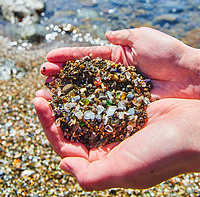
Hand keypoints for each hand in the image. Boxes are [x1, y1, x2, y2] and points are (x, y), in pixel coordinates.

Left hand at [34, 94, 199, 190]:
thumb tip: (63, 164)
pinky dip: (88, 87)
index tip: (39, 102)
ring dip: (69, 96)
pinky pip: (101, 96)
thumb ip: (92, 176)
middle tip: (41, 90)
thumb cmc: (165, 153)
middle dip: (55, 110)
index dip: (49, 125)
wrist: (197, 129)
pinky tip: (79, 77)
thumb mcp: (127, 170)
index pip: (67, 146)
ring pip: (85, 110)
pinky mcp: (126, 107)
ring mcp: (117, 123)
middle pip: (73, 127)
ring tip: (54, 81)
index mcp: (105, 161)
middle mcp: (108, 143)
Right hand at [40, 27, 199, 99]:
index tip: (48, 58)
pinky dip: (85, 106)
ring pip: (87, 90)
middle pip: (82, 74)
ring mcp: (117, 91)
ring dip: (68, 90)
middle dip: (61, 73)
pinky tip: (69, 108)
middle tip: (42, 75)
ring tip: (47, 89)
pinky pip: (101, 105)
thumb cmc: (168, 54)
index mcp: (117, 57)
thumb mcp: (143, 37)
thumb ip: (123, 37)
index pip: (86, 56)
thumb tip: (106, 34)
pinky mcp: (124, 106)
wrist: (190, 77)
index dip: (67, 56)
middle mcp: (113, 75)